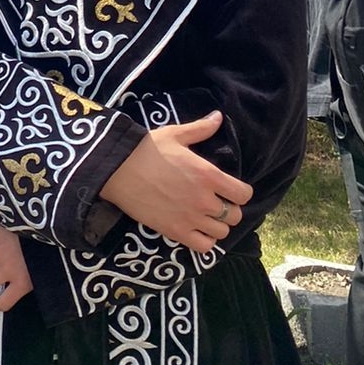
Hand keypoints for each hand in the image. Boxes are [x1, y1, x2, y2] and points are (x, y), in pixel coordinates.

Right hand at [99, 111, 251, 253]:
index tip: (231, 189)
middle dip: (229, 209)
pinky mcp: (175, 231)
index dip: (241, 192)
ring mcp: (190, 218)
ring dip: (217, 226)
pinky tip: (196, 230)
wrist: (119, 168)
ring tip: (206, 217)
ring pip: (221, 233)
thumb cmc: (148, 148)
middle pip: (235, 216)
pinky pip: (204, 247)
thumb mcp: (176, 134)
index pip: (243, 194)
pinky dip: (204, 242)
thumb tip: (218, 117)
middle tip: (217, 203)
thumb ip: (201, 129)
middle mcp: (204, 199)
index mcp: (208, 174)